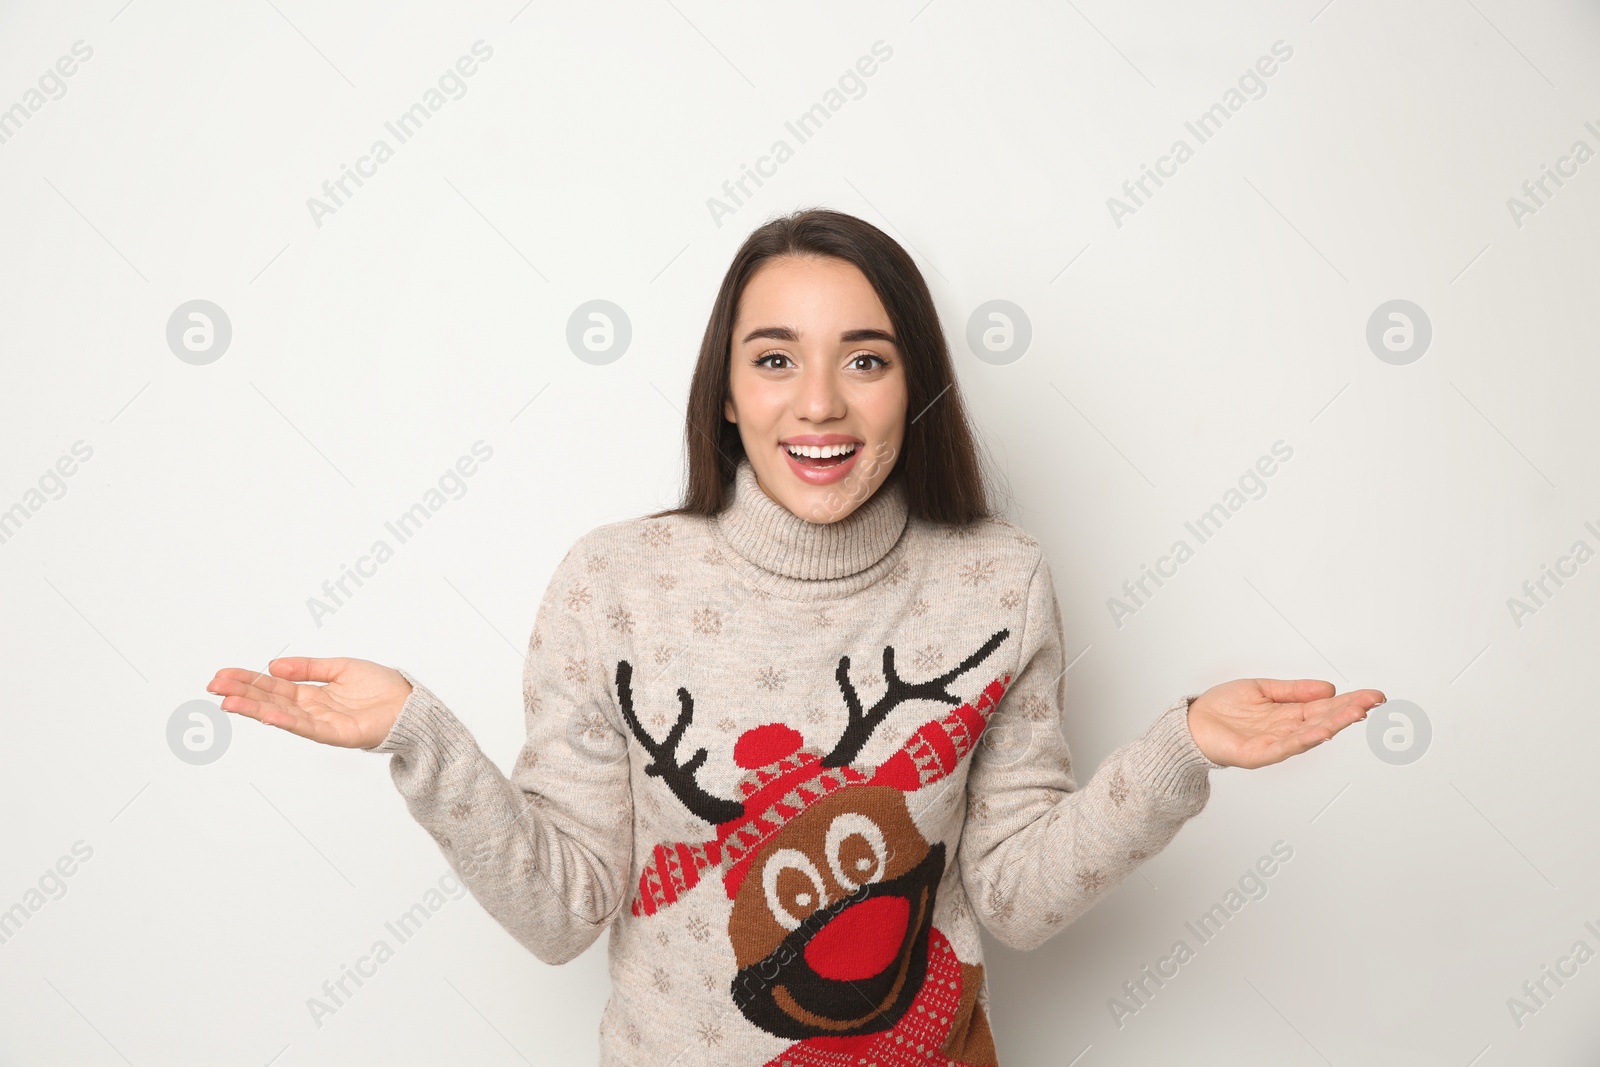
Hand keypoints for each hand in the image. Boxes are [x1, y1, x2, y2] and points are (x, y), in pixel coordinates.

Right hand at [206, 657, 412, 748]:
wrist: (410, 704)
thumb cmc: (381, 687)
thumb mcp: (340, 668)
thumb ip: (307, 668)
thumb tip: (272, 666)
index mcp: (311, 693)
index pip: (272, 686)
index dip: (247, 680)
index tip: (222, 675)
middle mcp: (311, 709)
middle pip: (269, 699)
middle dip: (241, 693)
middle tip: (212, 686)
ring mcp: (320, 723)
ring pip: (280, 714)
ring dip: (253, 708)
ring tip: (227, 701)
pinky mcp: (335, 734)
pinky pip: (305, 727)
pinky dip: (284, 720)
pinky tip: (265, 714)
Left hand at [1186, 678, 1384, 769]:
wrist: (1191, 724)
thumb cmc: (1223, 708)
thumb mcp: (1262, 689)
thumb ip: (1294, 690)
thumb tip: (1328, 688)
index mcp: (1289, 713)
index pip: (1326, 707)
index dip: (1350, 701)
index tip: (1374, 695)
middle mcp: (1286, 730)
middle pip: (1324, 720)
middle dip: (1349, 710)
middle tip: (1373, 702)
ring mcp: (1274, 743)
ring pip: (1309, 734)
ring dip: (1333, 724)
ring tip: (1355, 714)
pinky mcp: (1257, 754)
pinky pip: (1284, 747)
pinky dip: (1303, 740)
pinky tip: (1320, 732)